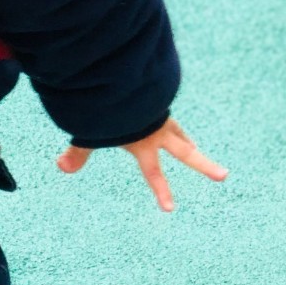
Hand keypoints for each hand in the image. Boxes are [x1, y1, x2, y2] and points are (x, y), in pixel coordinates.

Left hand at [56, 115, 226, 211]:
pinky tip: (170, 121)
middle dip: (206, 165)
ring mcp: (163, 116)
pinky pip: (169, 116)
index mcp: (144, 144)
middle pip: (188, 152)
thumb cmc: (107, 106)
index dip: (162, 192)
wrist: (124, 74)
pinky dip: (172, 123)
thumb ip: (78, 152)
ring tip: (196, 149)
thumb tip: (60, 167)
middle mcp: (159, 132)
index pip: (154, 173)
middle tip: (224, 175)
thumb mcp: (91, 132)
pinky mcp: (160, 101)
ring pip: (181, 133)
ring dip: (189, 142)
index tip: (170, 210)